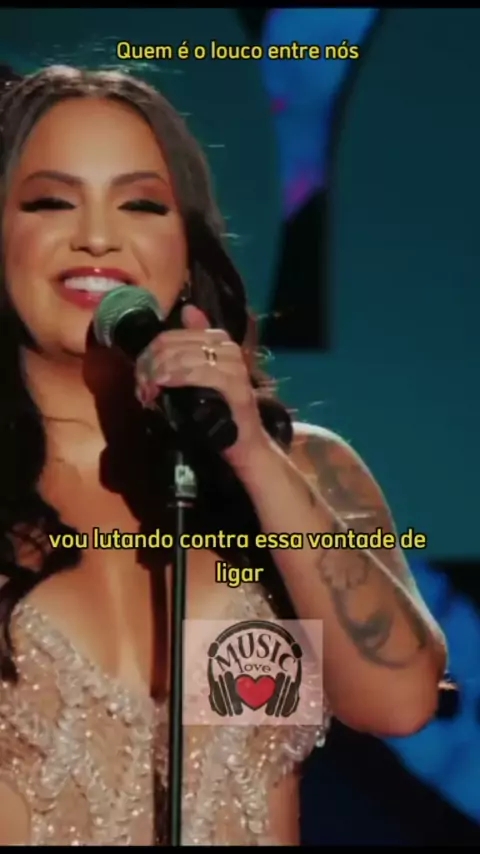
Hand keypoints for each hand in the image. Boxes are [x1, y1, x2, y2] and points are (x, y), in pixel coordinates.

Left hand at [135, 304, 270, 467]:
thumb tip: (186, 310)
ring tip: (148, 392)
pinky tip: (164, 384)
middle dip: (150, 365)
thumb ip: (190, 348)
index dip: (149, 354)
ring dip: (159, 373)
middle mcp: (228, 347)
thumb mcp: (200, 376)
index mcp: (219, 340)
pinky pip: (201, 373)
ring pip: (184, 358)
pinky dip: (178, 377)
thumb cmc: (220, 411)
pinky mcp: (237, 385)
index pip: (171, 336)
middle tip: (141, 388)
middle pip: (174, 346)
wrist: (245, 442)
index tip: (140, 376)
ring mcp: (235, 366)